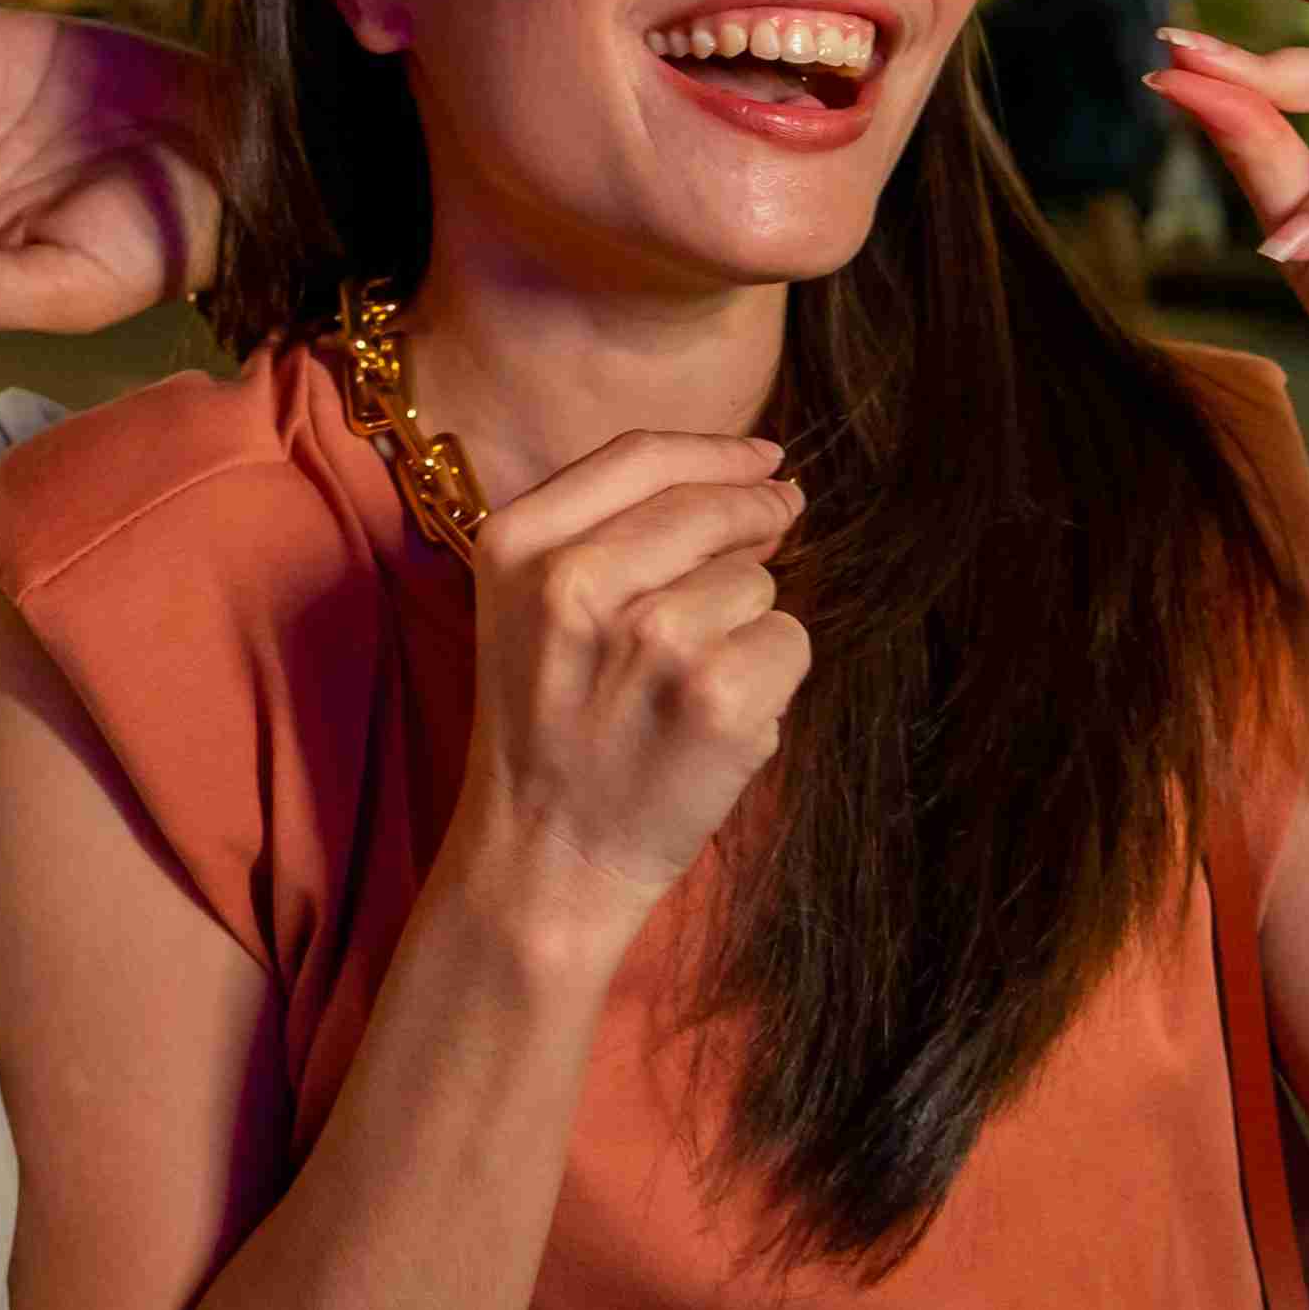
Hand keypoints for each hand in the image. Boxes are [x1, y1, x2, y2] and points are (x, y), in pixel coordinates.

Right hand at [443, 429, 808, 941]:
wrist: (542, 857)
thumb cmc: (550, 727)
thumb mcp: (528, 607)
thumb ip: (611, 530)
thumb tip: (757, 482)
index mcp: (518, 546)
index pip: (642, 455)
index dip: (719, 452)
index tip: (766, 459)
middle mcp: (578, 581)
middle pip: (712, 507)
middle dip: (754, 523)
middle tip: (770, 538)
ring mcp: (653, 639)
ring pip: (757, 582)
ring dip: (746, 625)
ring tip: (685, 686)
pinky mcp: (716, 697)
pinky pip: (790, 642)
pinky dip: (772, 681)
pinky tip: (715, 722)